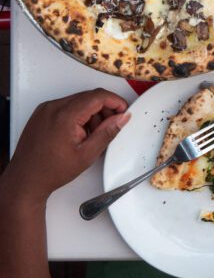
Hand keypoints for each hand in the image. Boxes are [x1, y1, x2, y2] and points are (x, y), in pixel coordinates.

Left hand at [1, 89, 129, 205]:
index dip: (115, 101)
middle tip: (112, 124)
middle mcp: (53, 108)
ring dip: (91, 112)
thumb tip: (122, 118)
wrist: (26, 181)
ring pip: (78, 101)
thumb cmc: (52, 171)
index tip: (124, 111)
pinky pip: (66, 106)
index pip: (97, 96)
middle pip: (88, 96)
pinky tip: (80, 132)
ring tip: (94, 133)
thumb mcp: (87, 154)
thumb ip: (107, 132)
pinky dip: (78, 114)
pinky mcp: (41, 114)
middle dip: (104, 108)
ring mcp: (45, 110)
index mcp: (65, 116)